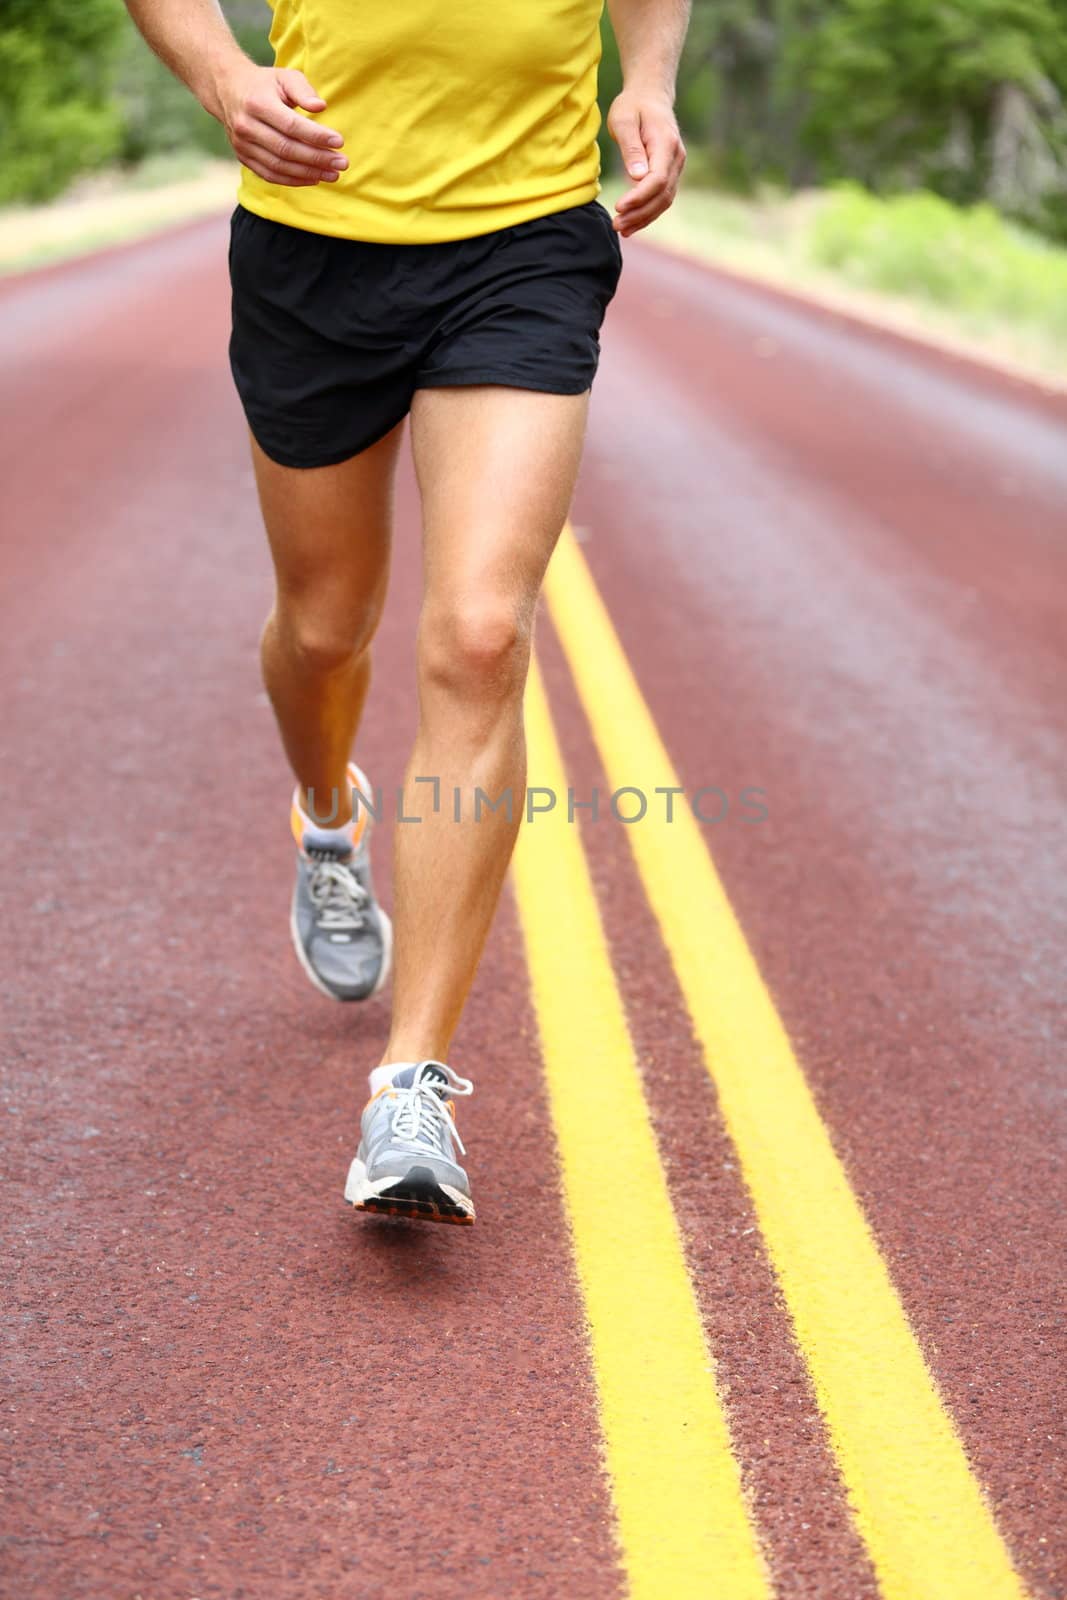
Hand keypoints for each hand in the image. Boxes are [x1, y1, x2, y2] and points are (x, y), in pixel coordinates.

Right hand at [215, 63, 346, 186]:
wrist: (228, 90)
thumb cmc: (265, 84)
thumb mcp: (284, 76)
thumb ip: (303, 89)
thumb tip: (321, 107)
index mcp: (257, 103)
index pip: (291, 125)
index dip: (316, 136)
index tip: (339, 142)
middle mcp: (247, 126)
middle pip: (287, 149)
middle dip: (317, 158)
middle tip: (342, 163)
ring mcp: (243, 144)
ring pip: (279, 166)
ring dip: (309, 173)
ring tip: (333, 174)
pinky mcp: (243, 157)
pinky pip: (270, 175)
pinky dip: (294, 180)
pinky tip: (314, 178)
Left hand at [606, 90, 685, 235]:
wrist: (650, 96)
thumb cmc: (633, 106)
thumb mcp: (624, 120)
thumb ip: (631, 148)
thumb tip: (637, 177)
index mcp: (666, 144)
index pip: (657, 179)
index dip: (639, 197)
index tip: (618, 207)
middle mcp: (676, 158)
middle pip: (662, 195)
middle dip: (639, 213)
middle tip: (616, 224)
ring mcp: (675, 168)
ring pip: (663, 201)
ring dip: (643, 218)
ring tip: (621, 228)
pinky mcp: (669, 174)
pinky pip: (661, 199)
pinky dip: (647, 213)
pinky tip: (631, 224)